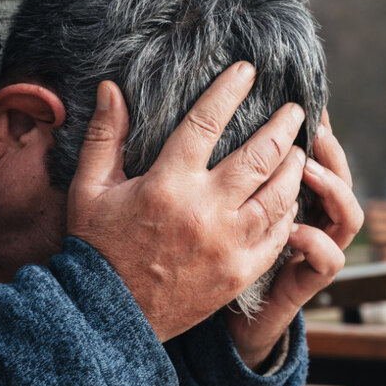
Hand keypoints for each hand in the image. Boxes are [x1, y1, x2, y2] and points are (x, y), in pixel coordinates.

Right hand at [67, 62, 305, 342]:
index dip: (230, 91)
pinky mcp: (241, 272)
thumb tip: (112, 88)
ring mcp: (228, 243)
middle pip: (259, 155)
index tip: (248, 71)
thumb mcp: (89, 188)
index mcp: (167, 184)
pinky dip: (289, 211)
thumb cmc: (96, 245)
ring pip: (279, 194)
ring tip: (296, 150)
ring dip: (292, 166)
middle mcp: (204, 210)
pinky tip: (289, 198)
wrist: (109, 314)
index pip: (207, 122)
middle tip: (295, 109)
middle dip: (282, 126)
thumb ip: (105, 136)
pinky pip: (279, 234)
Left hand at [224, 110, 363, 369]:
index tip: (303, 103)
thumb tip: (193, 126)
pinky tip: (293, 229)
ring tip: (307, 168)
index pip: (305, 156)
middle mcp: (302, 219)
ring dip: (331, 187)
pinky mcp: (304, 281)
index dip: (312, 130)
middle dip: (328, 148)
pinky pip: (327, 259)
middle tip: (312, 124)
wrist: (223, 318)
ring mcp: (308, 250)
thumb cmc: (208, 259)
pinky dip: (315, 243)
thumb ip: (212, 173)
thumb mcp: (209, 210)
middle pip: (334, 176)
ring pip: (343, 214)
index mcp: (277, 198)